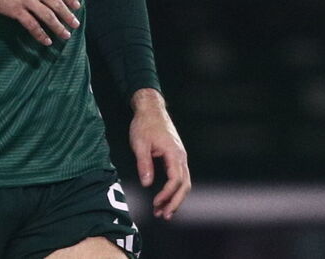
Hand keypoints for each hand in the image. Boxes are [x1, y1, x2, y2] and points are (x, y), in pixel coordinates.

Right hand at [0, 0, 80, 45]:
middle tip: (76, 25)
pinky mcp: (15, 10)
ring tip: (65, 36)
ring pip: (47, 16)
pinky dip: (40, 34)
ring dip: (58, 27)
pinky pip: (31, 24)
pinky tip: (46, 41)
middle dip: (68, 16)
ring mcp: (25, 0)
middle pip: (56, 4)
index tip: (77, 6)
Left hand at [129, 88, 189, 219]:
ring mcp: (180, 157)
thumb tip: (147, 184)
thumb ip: (144, 164)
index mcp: (173, 152)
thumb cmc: (145, 124)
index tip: (156, 203)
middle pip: (184, 184)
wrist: (151, 109)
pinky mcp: (176, 157)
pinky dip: (173, 190)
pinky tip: (164, 198)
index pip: (176, 179)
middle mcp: (181, 156)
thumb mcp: (140, 143)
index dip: (167, 194)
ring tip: (162, 212)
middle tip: (163, 215)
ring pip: (184, 182)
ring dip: (174, 198)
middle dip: (175, 202)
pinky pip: (179, 177)